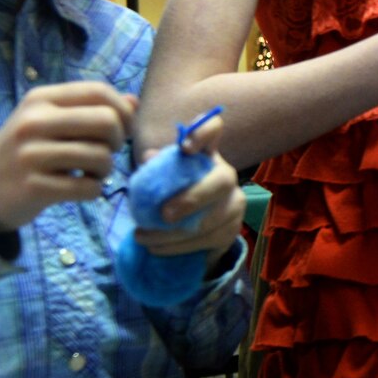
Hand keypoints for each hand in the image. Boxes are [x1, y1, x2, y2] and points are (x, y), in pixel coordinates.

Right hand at [0, 82, 134, 236]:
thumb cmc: (24, 152)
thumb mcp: (49, 122)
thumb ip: (90, 109)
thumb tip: (133, 102)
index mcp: (40, 99)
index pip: (99, 91)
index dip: (122, 111)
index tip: (120, 129)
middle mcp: (34, 122)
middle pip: (106, 122)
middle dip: (117, 141)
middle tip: (104, 153)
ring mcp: (32, 154)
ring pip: (101, 157)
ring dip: (105, 171)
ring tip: (89, 173)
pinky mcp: (34, 187)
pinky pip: (89, 188)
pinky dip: (93, 191)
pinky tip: (79, 189)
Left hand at [136, 112, 246, 265]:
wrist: (192, 230)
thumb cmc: (172, 195)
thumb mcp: (161, 179)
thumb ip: (155, 168)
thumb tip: (149, 158)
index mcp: (204, 154)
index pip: (213, 129)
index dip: (203, 133)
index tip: (185, 148)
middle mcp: (225, 174)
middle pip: (222, 179)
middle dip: (194, 198)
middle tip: (165, 215)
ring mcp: (235, 202)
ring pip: (214, 218)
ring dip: (176, 232)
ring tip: (143, 237)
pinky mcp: (233, 229)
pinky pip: (209, 240)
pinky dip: (178, 247)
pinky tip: (156, 247)